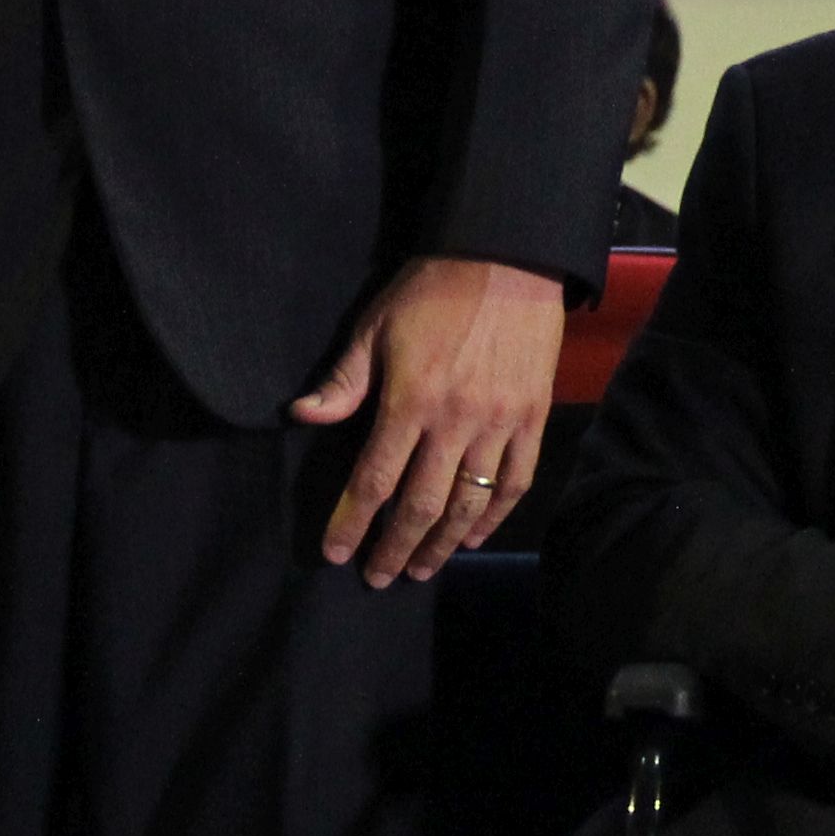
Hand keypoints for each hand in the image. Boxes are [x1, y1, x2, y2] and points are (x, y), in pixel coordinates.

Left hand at [292, 256, 565, 583]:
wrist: (509, 259)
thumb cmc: (433, 290)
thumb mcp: (375, 327)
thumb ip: (344, 381)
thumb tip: (301, 416)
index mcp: (411, 399)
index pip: (374, 479)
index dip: (352, 521)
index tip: (336, 552)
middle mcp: (456, 420)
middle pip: (421, 503)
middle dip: (395, 547)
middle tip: (378, 577)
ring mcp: (500, 421)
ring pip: (470, 501)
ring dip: (442, 543)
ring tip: (422, 568)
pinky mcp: (533, 417)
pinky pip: (516, 480)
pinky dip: (495, 515)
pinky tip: (473, 536)